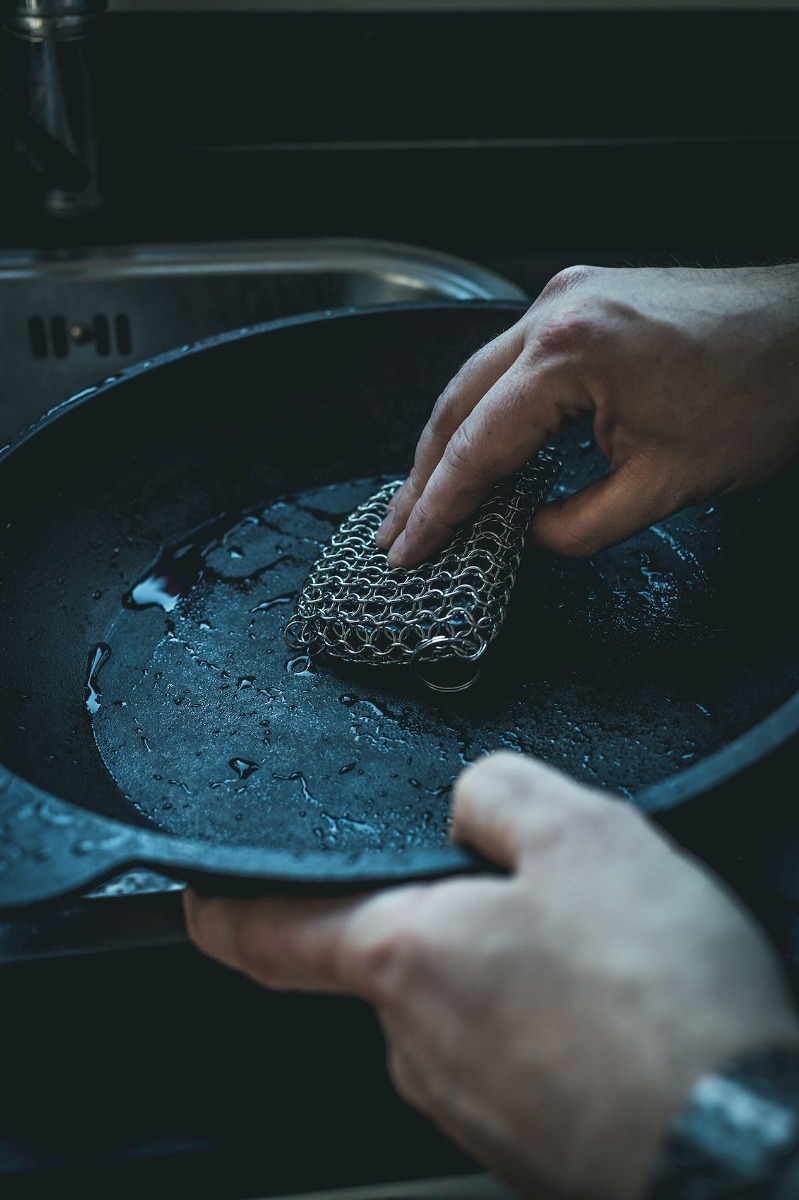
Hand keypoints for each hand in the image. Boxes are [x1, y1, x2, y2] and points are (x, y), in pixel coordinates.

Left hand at [183, 751, 798, 1199]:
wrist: (741, 1142)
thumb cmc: (663, 1001)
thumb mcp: (585, 836)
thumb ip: (500, 793)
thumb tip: (467, 799)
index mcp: (406, 959)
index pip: (269, 934)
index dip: (224, 906)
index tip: (199, 893)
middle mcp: (416, 1045)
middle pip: (395, 958)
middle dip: (448, 916)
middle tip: (540, 891)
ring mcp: (468, 1106)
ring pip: (460, 1008)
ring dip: (507, 970)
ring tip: (599, 955)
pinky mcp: (520, 1143)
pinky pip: (508, 1058)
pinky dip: (542, 1023)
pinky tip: (613, 1010)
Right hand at [376, 263, 798, 566]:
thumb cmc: (760, 397)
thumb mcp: (664, 487)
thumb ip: (579, 525)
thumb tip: (529, 535)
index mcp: (567, 354)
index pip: (477, 446)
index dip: (439, 507)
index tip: (409, 550)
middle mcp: (553, 313)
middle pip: (458, 403)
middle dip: (424, 473)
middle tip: (397, 530)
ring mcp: (569, 298)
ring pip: (480, 378)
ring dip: (452, 438)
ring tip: (427, 495)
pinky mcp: (587, 300)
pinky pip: (515, 359)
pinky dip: (491, 408)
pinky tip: (481, 443)